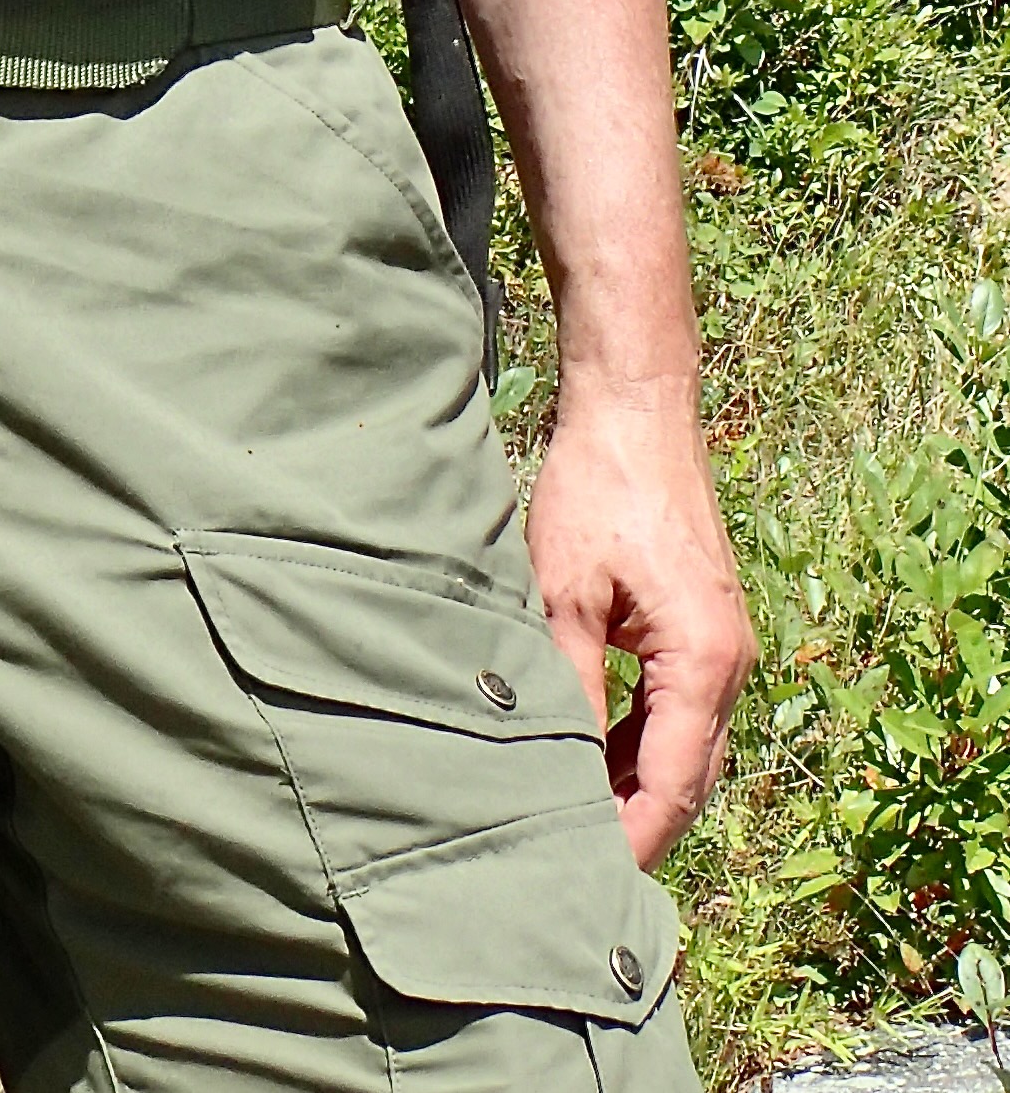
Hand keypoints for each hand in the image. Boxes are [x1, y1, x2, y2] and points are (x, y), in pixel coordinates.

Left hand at [525, 370, 754, 865]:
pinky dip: (644, 739)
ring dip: (639, 782)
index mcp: (703, 665)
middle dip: (640, 824)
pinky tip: (594, 752)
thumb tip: (555, 765)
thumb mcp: (566, 597)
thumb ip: (569, 687)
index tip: (589, 877)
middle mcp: (731, 666)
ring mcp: (725, 647)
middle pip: (690, 777)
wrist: (637, 410)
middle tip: (577, 862)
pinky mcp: (706, 627)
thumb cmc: (598, 491)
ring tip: (577, 816)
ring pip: (688, 746)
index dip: (632, 838)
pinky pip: (682, 709)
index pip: (671, 786)